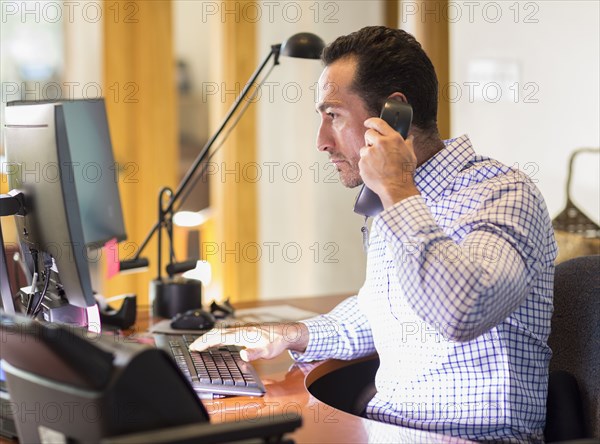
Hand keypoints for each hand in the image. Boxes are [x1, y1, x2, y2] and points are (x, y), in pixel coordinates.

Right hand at [188, 322, 308, 360]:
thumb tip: (243, 355)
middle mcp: (240, 329)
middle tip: (192, 347)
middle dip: (203, 339)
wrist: (286, 333)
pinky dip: (217, 336)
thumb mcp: (267, 351)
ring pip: (221, 331)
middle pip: (217, 332)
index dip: (205, 343)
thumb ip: (254, 353)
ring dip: (209, 337)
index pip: (219, 337)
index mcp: (242, 334)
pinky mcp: (245, 331)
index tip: (195, 348)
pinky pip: (227, 332)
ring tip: (200, 344)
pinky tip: (217, 342)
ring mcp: (242, 329)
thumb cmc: (276, 342)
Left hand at [360, 117, 418, 207]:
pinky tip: (374, 170)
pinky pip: (362, 161)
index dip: (371, 121)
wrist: (396, 188)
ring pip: (364, 149)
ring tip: (378, 164)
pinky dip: (366, 165)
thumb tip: (409, 137)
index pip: (379, 123)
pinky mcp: (362, 163)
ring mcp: (369, 153)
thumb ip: (408, 144)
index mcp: (393, 139)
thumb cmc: (404, 173)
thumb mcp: (410, 155)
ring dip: (368, 154)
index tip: (368, 123)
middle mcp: (380, 143)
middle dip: (370, 139)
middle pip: (368, 134)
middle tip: (376, 148)